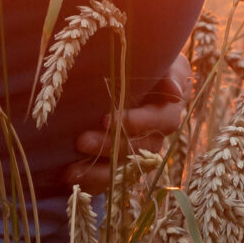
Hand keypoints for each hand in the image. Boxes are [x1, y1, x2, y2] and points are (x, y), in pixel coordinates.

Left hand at [63, 74, 187, 190]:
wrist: (126, 76)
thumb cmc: (145, 64)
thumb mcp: (160, 61)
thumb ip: (168, 71)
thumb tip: (174, 90)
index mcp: (168, 110)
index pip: (162, 121)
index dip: (138, 122)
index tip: (108, 118)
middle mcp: (155, 136)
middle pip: (140, 148)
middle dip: (110, 146)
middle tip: (82, 141)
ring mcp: (137, 154)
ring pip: (124, 169)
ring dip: (98, 170)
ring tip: (72, 169)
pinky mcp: (120, 166)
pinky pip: (109, 181)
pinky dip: (89, 181)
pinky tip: (69, 176)